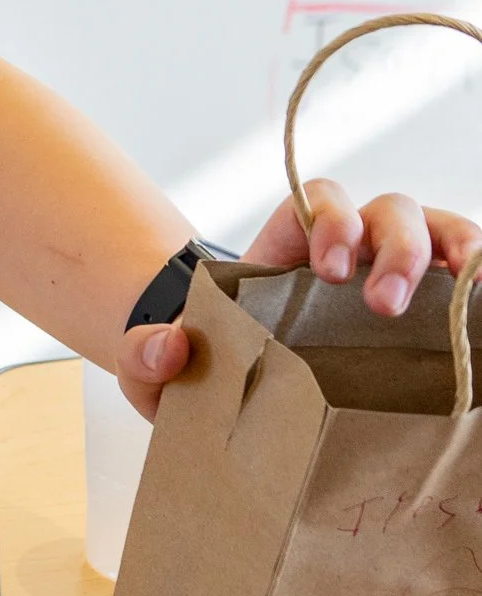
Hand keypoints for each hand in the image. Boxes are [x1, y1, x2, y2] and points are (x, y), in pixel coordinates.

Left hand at [115, 179, 481, 417]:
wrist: (228, 395)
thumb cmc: (202, 366)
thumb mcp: (154, 365)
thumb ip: (146, 354)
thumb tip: (167, 347)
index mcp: (288, 246)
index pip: (319, 200)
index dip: (330, 220)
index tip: (326, 271)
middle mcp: (350, 249)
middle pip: (388, 212)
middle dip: (396, 247)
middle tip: (383, 304)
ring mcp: (392, 275)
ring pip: (437, 232)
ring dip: (454, 252)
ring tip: (467, 288)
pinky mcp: (424, 311)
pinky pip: (462, 278)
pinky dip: (478, 278)